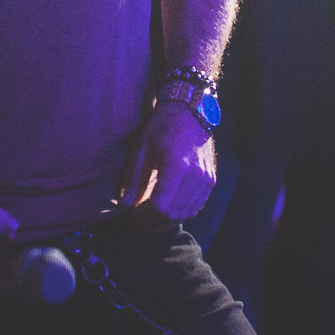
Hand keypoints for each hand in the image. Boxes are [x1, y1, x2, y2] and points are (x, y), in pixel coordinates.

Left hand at [115, 101, 215, 219]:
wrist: (191, 111)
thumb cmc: (162, 126)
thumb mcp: (140, 147)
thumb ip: (131, 177)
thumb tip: (123, 205)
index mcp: (177, 166)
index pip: (160, 206)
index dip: (143, 217)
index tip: (130, 217)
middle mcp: (196, 176)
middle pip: (173, 214)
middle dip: (152, 223)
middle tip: (137, 221)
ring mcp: (206, 180)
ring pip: (185, 214)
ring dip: (165, 221)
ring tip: (149, 219)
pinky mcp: (211, 181)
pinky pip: (195, 207)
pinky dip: (179, 213)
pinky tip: (165, 210)